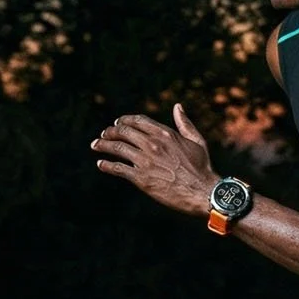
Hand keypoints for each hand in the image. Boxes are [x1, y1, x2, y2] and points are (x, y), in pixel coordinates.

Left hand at [92, 104, 217, 215]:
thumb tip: (177, 106)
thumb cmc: (202, 167)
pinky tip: (101, 164)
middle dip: (110, 131)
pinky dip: (106, 165)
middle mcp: (153, 144)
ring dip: (103, 145)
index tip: (117, 123)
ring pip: (117, 147)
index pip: (137, 121)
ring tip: (95, 145)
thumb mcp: (196, 141)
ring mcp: (145, 161)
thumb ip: (185, 123)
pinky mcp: (141, 178)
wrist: (202, 191)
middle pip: (123, 131)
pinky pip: (117, 168)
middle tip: (103, 134)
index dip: (124, 120)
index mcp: (165, 134)